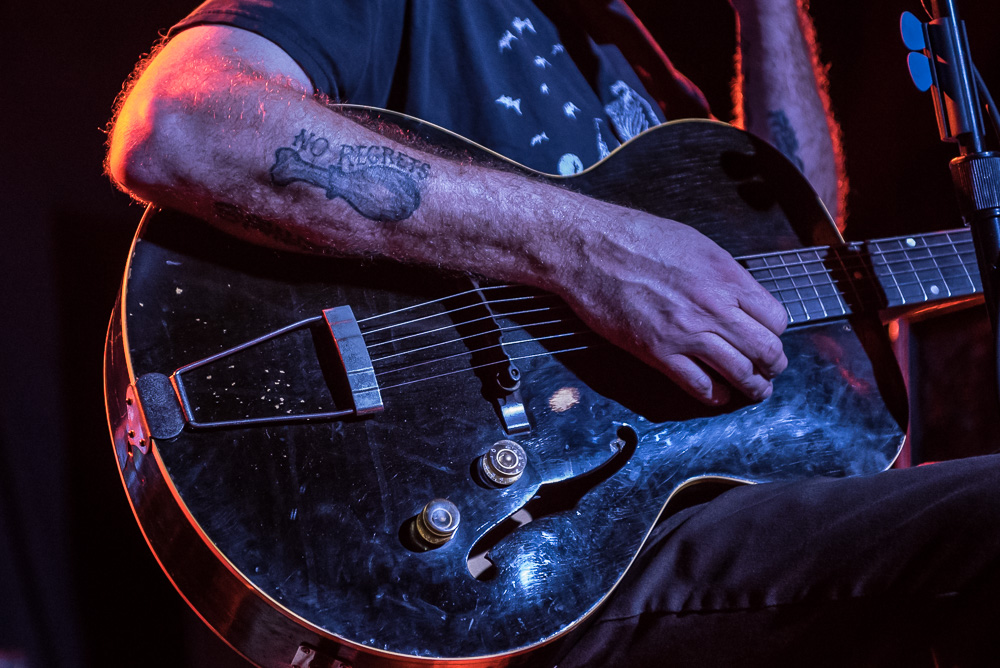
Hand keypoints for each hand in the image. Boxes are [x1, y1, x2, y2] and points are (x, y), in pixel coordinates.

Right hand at [559, 213, 787, 404]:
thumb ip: (722, 273)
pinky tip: (717, 393)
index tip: (769, 337)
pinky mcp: (657, 352)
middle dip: (772, 366)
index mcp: (726, 277)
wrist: (591, 249)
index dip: (776, 333)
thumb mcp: (695, 244)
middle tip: (769, 370)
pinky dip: (714, 395)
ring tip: (753, 389)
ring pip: (739, 373)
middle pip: (765, 350)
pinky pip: (698, 385)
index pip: (776, 318)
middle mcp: (713, 307)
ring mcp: (686, 333)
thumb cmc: (635, 238)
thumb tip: (738, 293)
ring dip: (752, 387)